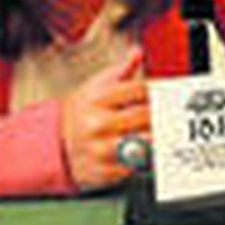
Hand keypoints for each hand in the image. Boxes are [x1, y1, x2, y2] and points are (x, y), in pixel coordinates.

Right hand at [60, 48, 148, 191]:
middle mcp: (98, 124)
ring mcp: (102, 150)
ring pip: (146, 141)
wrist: (56, 144)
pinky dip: (147, 157)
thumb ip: (121, 70)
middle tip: (168, 113)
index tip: (161, 94)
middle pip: (147, 115)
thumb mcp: (95, 86)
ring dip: (158, 136)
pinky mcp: (107, 172)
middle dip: (161, 113)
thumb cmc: (82, 112)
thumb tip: (137, 52)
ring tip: (160, 132)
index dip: (155, 91)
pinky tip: (146, 149)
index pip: (141, 90)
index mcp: (97, 99)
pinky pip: (138, 164)